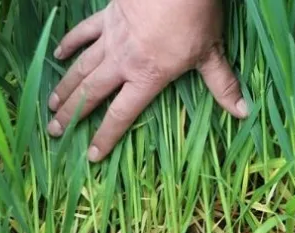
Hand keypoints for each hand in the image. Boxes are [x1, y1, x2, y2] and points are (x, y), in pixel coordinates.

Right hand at [48, 0, 248, 161]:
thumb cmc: (196, 15)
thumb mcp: (211, 52)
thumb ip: (223, 84)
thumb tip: (244, 112)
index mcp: (147, 77)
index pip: (122, 114)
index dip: (106, 136)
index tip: (91, 154)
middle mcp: (123, 62)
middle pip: (92, 94)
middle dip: (71, 115)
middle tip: (54, 131)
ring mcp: (112, 38)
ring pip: (82, 67)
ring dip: (65, 87)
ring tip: (50, 105)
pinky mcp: (108, 16)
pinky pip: (84, 32)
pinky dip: (70, 43)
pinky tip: (58, 55)